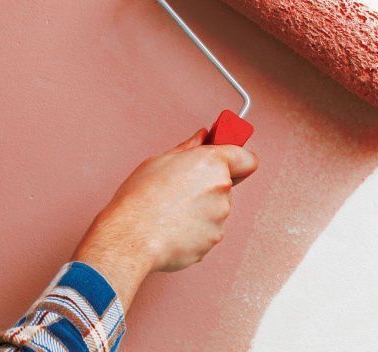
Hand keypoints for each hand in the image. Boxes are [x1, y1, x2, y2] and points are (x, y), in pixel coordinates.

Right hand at [72, 128, 257, 307]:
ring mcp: (220, 217)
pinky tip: (172, 227)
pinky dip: (195, 230)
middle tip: (182, 189)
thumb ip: (189, 148)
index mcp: (212, 162)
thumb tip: (202, 138)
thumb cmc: (140, 199)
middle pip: (226, 185)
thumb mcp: (160, 161)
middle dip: (209, 186)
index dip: (237, 159)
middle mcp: (222, 189)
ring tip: (172, 211)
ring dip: (201, 210)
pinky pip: (208, 231)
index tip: (229, 160)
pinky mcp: (214, 240)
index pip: (246, 158)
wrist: (132, 237)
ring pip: (216, 209)